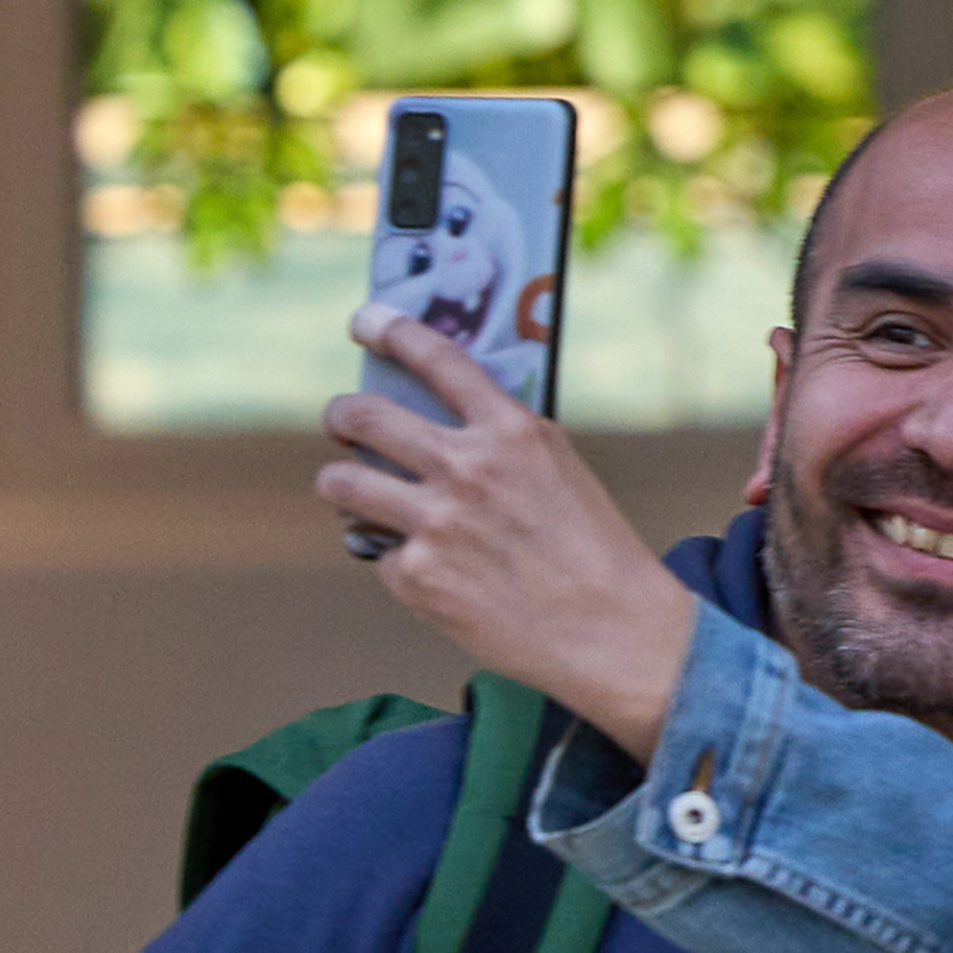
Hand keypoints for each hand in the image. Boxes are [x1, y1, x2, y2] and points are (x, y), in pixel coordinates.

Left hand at [318, 304, 697, 758]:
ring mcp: (435, 524)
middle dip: (341, 416)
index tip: (364, 321)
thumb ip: (499, 437)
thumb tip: (433, 415)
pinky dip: (394, 557)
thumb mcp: (556, 467)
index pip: (435, 358)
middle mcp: (466, 469)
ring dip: (339, 484)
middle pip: (362, 418)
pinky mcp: (416, 577)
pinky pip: (376, 552)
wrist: (612, 630)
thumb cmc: (591, 548)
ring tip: (350, 491)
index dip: (391, 330)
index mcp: (510, 431)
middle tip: (340, 422)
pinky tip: (432, 568)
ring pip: (340, 484)